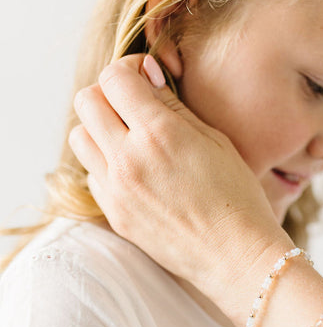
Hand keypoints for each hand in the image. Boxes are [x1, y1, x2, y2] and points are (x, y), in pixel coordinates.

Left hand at [69, 55, 288, 319]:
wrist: (237, 258)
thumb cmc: (238, 198)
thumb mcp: (216, 140)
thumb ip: (175, 107)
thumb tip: (146, 76)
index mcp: (160, 134)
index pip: (115, 78)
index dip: (130, 68)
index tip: (146, 78)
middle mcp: (129, 160)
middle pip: (87, 102)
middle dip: (109, 93)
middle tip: (134, 104)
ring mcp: (117, 191)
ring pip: (80, 137)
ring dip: (100, 129)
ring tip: (130, 139)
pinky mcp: (115, 215)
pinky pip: (92, 175)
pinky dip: (105, 165)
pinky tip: (135, 172)